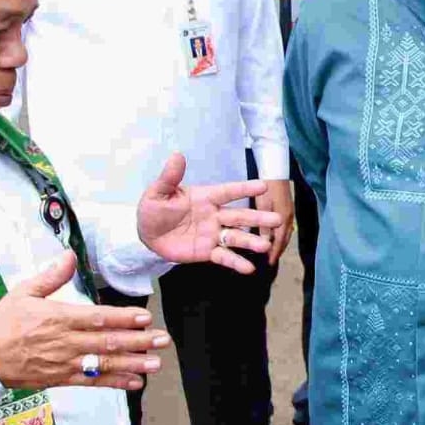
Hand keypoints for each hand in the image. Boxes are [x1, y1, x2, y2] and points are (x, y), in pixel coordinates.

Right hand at [0, 251, 171, 390]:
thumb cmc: (4, 322)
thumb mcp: (23, 292)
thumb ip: (50, 276)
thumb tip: (69, 255)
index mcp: (58, 318)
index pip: (97, 319)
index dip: (123, 319)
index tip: (145, 318)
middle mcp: (65, 342)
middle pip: (107, 342)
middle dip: (138, 341)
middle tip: (163, 340)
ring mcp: (65, 363)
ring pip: (104, 364)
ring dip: (132, 364)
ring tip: (156, 363)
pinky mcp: (62, 379)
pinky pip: (92, 382)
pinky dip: (115, 383)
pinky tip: (136, 383)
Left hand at [136, 153, 283, 273]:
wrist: (147, 234)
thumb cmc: (154, 209)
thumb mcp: (157, 192)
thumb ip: (169, 177)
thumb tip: (177, 155)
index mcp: (205, 197)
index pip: (228, 192)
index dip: (245, 189)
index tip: (264, 186)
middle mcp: (214, 215)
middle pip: (239, 216)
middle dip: (258, 218)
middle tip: (278, 219)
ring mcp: (213, 234)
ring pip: (236, 237)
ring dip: (251, 241)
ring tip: (265, 247)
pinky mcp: (207, 252)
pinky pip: (224, 257)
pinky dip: (236, 263)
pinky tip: (249, 269)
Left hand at [259, 179, 293, 266]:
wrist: (276, 170)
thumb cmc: (266, 187)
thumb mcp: (262, 206)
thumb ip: (264, 225)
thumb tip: (265, 244)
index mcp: (283, 219)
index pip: (280, 242)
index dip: (274, 253)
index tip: (268, 264)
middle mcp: (289, 219)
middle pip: (285, 239)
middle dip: (278, 250)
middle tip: (270, 260)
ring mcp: (289, 213)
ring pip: (286, 233)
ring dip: (280, 243)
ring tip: (272, 251)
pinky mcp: (287, 209)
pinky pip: (285, 227)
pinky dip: (280, 235)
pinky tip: (274, 236)